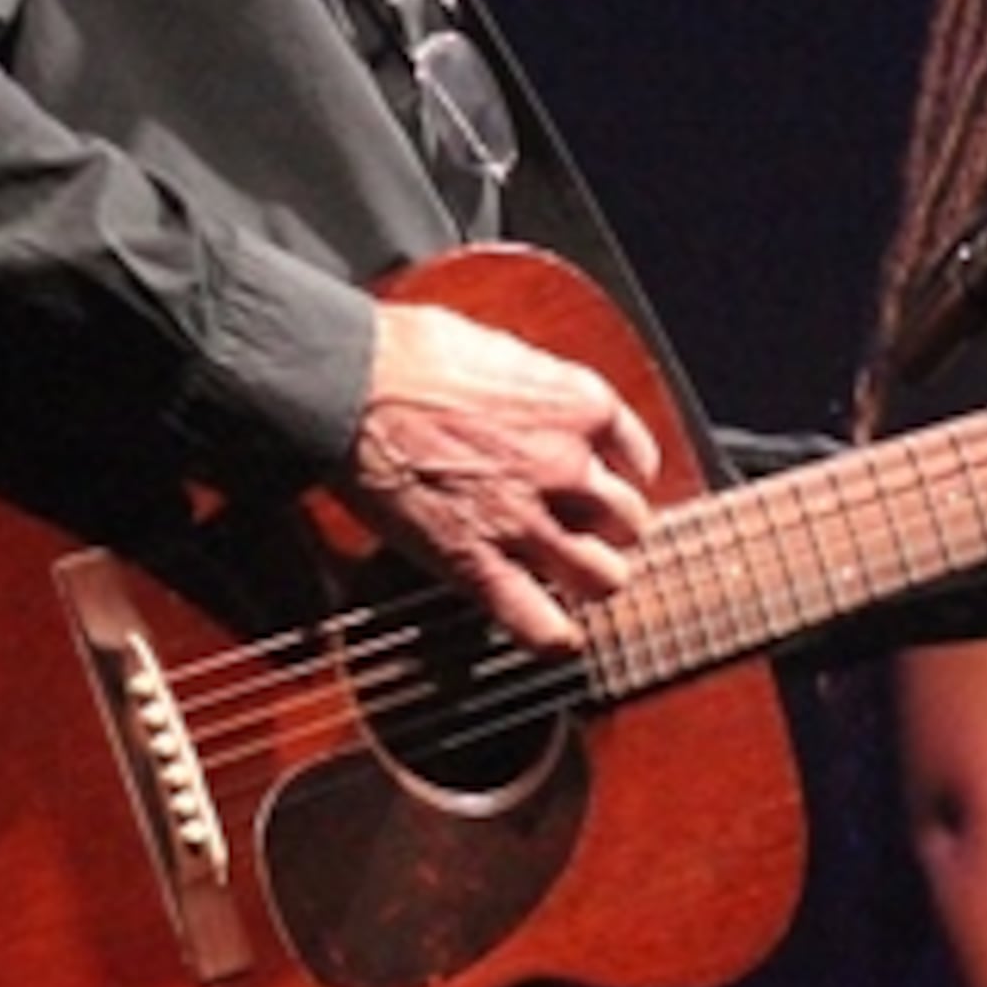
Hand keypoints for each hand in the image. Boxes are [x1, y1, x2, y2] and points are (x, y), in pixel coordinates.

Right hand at [347, 300, 659, 649]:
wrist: (347, 383)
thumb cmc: (408, 352)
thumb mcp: (500, 349)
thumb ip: (534, 390)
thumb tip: (533, 405)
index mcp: (578, 404)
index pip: (640, 457)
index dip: (621, 474)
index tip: (604, 480)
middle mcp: (567, 464)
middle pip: (629, 521)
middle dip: (608, 529)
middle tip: (582, 530)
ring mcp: (526, 520)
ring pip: (605, 578)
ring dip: (590, 578)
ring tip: (568, 576)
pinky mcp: (476, 563)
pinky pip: (541, 625)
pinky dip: (553, 637)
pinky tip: (552, 632)